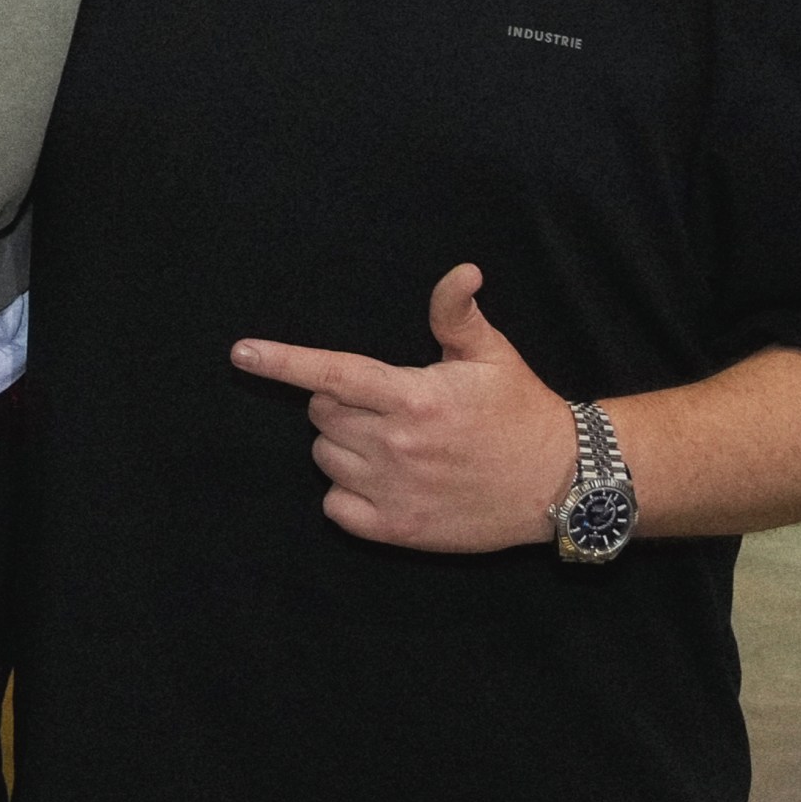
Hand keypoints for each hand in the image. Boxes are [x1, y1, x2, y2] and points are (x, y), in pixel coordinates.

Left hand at [232, 266, 572, 553]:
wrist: (559, 484)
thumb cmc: (520, 410)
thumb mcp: (491, 354)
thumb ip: (456, 313)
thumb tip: (462, 271)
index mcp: (413, 396)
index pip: (332, 374)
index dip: (282, 362)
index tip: (241, 353)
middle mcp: (397, 445)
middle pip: (323, 414)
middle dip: (339, 403)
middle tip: (385, 403)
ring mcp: (395, 491)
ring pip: (326, 457)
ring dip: (343, 445)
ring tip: (389, 440)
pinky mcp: (399, 530)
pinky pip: (335, 507)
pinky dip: (346, 493)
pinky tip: (380, 479)